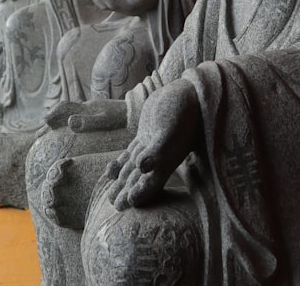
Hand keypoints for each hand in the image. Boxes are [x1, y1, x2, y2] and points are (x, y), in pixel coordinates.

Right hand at [44, 98, 127, 132]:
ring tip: (48, 133)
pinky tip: (69, 132)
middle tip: (38, 134)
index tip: (43, 124)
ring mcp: (92, 110)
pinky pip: (78, 118)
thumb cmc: (121, 117)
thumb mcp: (104, 120)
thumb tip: (69, 122)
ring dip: (58, 123)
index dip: (52, 115)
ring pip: (70, 115)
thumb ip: (87, 122)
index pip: (64, 108)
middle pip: (63, 111)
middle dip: (50, 122)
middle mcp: (86, 107)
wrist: (135, 111)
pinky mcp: (97, 114)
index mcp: (85, 108)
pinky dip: (68, 124)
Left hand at [104, 78, 200, 209]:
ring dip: (122, 182)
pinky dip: (120, 163)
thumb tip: (141, 168)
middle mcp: (159, 158)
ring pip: (133, 169)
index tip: (125, 204)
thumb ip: (157, 151)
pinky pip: (130, 154)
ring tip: (110, 196)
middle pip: (140, 180)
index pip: (150, 184)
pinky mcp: (146, 135)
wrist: (189, 94)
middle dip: (127, 193)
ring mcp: (150, 147)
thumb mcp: (169, 133)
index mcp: (166, 162)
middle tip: (114, 205)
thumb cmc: (182, 114)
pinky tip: (110, 172)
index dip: (139, 195)